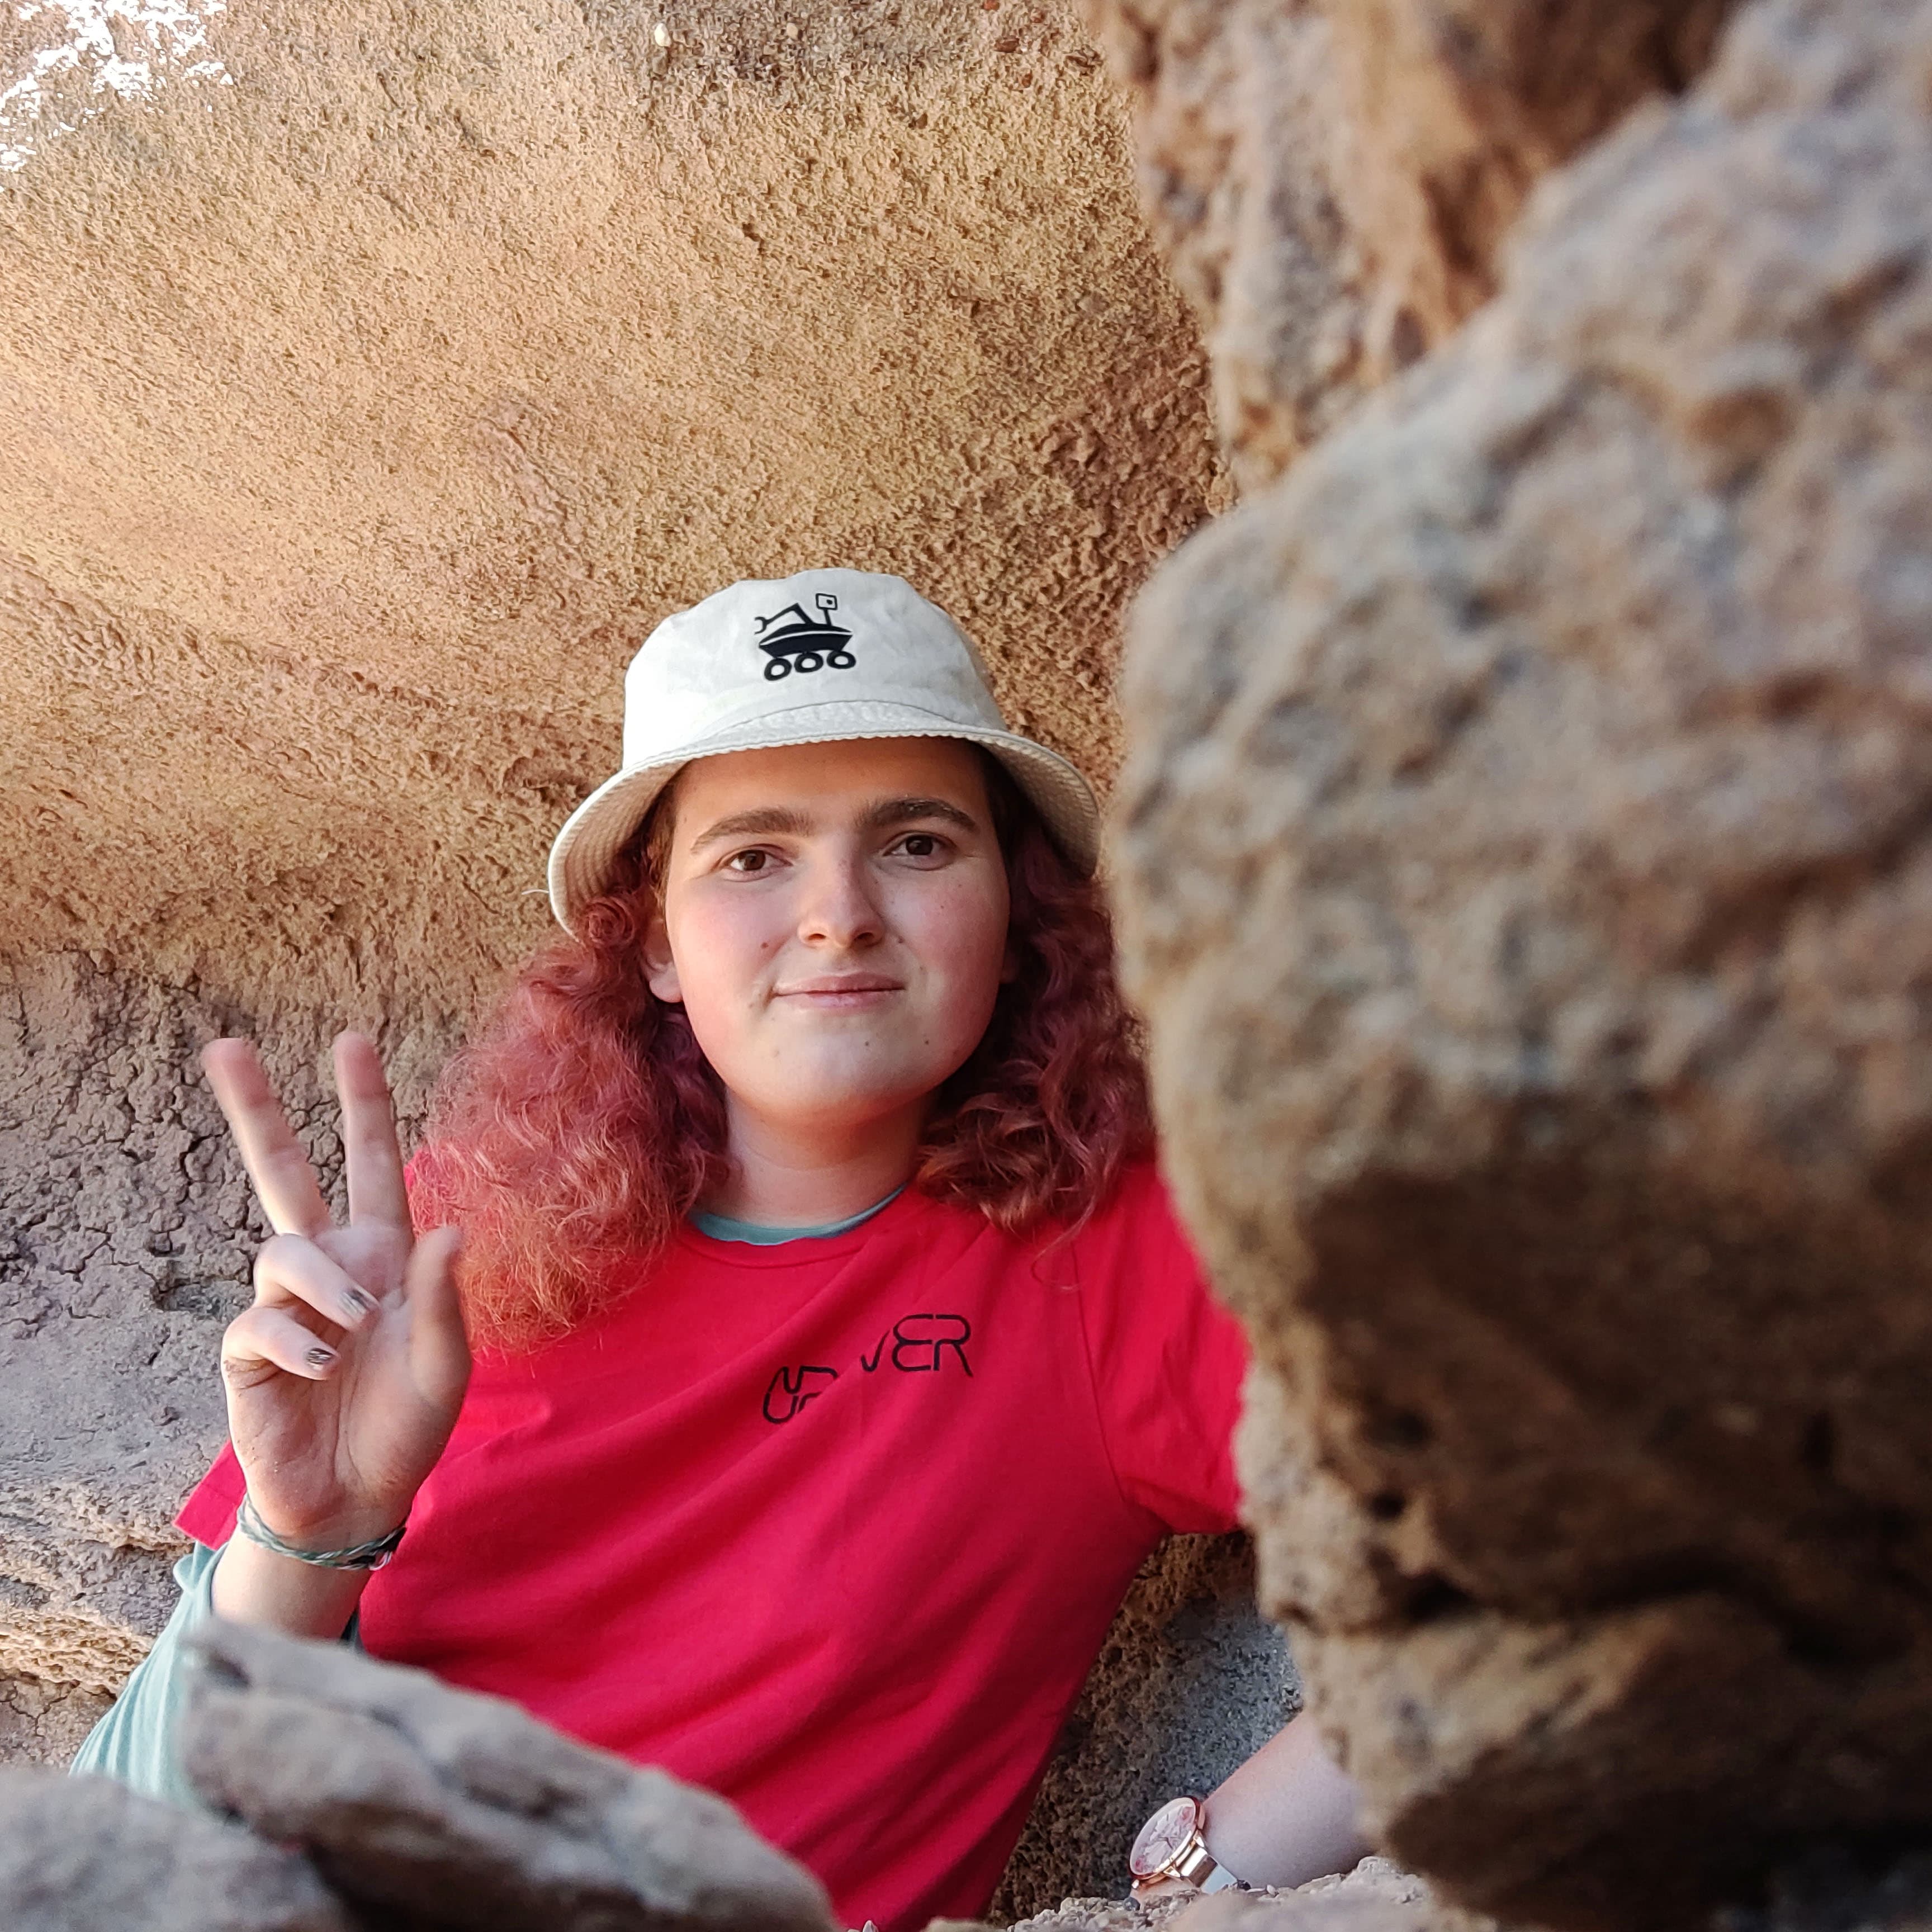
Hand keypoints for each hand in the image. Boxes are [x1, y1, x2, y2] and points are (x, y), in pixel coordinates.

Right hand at [202, 1031, 469, 1555]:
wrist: (358, 1496)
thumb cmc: (406, 1425)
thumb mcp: (446, 1363)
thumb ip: (445, 1298)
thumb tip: (453, 1226)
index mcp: (383, 1257)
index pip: (370, 1164)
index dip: (364, 1105)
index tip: (351, 1041)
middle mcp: (330, 1269)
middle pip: (282, 1172)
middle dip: (258, 1111)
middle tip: (227, 1046)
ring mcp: (285, 1306)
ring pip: (282, 1249)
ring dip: (323, 1283)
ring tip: (355, 1327)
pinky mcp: (248, 1353)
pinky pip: (260, 1321)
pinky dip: (297, 1340)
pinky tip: (326, 1368)